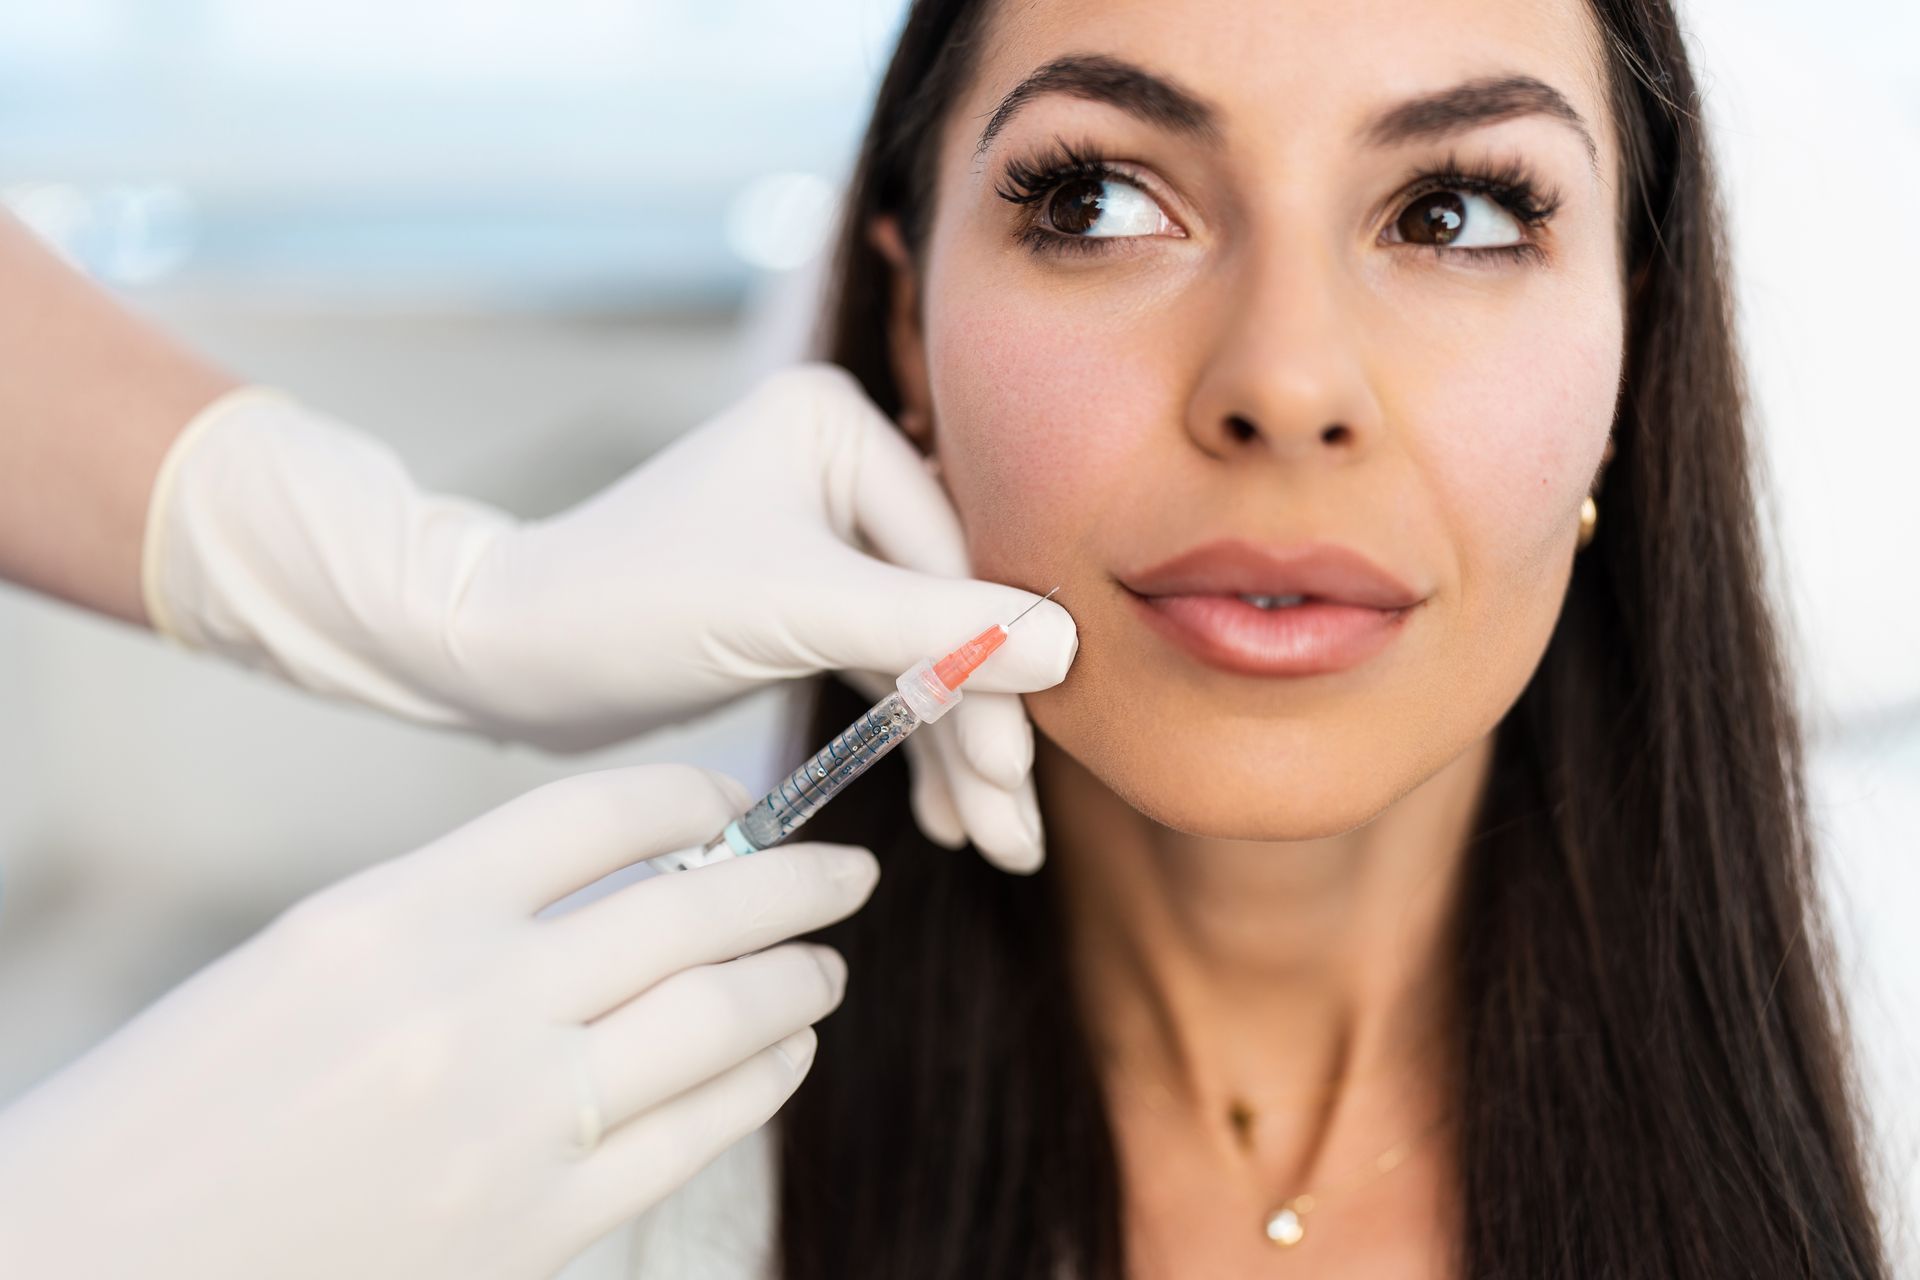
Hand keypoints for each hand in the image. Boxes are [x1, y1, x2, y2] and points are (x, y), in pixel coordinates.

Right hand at [0, 765, 876, 1278]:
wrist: (95, 1268)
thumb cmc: (184, 1108)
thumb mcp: (307, 962)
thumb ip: (457, 915)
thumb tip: (611, 888)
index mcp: (394, 914)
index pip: (599, 813)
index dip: (696, 797)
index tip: (742, 805)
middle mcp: (468, 1005)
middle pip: (691, 909)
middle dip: (794, 882)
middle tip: (850, 872)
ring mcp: (514, 1123)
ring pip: (718, 1018)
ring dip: (793, 982)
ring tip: (824, 965)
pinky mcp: (538, 1227)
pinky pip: (694, 1132)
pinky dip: (759, 1081)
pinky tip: (782, 1054)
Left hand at [145, 365, 1076, 869]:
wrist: (504, 655)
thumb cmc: (625, 605)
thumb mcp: (788, 610)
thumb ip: (932, 625)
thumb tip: (1067, 645)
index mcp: (837, 426)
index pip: (954, 560)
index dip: (993, 675)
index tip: (1017, 777)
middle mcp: (839, 467)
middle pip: (950, 611)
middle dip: (983, 727)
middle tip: (1017, 834)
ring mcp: (824, 535)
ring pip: (925, 654)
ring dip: (959, 751)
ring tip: (997, 846)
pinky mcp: (802, 599)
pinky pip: (885, 672)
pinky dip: (912, 742)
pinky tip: (947, 813)